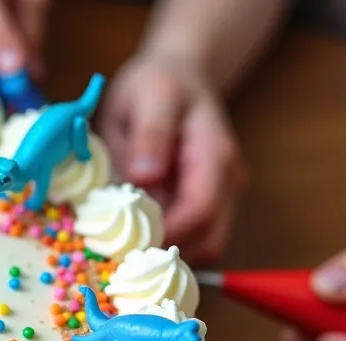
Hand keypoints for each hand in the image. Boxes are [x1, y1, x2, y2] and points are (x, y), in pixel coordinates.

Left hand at [99, 53, 246, 263]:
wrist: (179, 76)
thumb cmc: (160, 83)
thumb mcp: (149, 95)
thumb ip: (150, 134)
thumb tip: (145, 177)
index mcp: (215, 154)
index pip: (200, 210)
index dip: (165, 234)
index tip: (126, 247)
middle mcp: (228, 181)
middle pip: (207, 238)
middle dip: (165, 252)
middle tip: (118, 258)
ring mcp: (222, 195)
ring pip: (204, 245)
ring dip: (167, 253)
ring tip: (124, 249)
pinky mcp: (208, 204)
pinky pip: (194, 238)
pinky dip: (169, 246)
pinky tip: (137, 239)